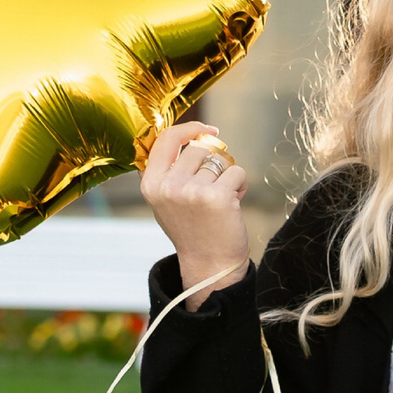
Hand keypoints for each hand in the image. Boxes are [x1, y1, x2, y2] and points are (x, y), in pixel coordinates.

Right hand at [140, 123, 249, 307]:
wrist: (210, 264)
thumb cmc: (191, 229)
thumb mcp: (165, 200)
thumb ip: (168, 170)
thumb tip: (186, 135)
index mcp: (151, 184)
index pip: (166, 138)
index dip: (190, 128)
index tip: (208, 130)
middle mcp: (168, 186)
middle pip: (200, 148)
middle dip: (213, 164)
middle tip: (213, 188)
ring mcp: (191, 191)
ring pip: (221, 161)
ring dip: (228, 177)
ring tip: (221, 201)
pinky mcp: (216, 196)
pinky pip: (237, 172)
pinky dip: (240, 185)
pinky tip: (232, 205)